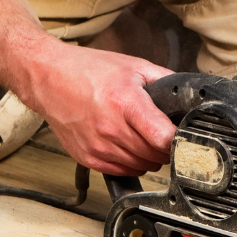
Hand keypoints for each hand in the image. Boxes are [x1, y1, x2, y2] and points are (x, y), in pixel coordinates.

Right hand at [12, 38, 174, 175]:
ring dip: (149, 156)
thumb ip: (164, 80)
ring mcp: (98, 146)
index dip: (180, 140)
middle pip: (155, 155)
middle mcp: (111, 129)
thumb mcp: (133, 66)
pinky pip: (122, 170)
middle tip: (164, 134)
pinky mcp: (87, 158)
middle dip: (166, 147)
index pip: (164, 138)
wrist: (48, 78)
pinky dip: (131, 163)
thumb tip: (188, 94)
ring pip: (141, 166)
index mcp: (126, 103)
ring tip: (145, 138)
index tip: (184, 136)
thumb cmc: (87, 70)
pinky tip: (128, 145)